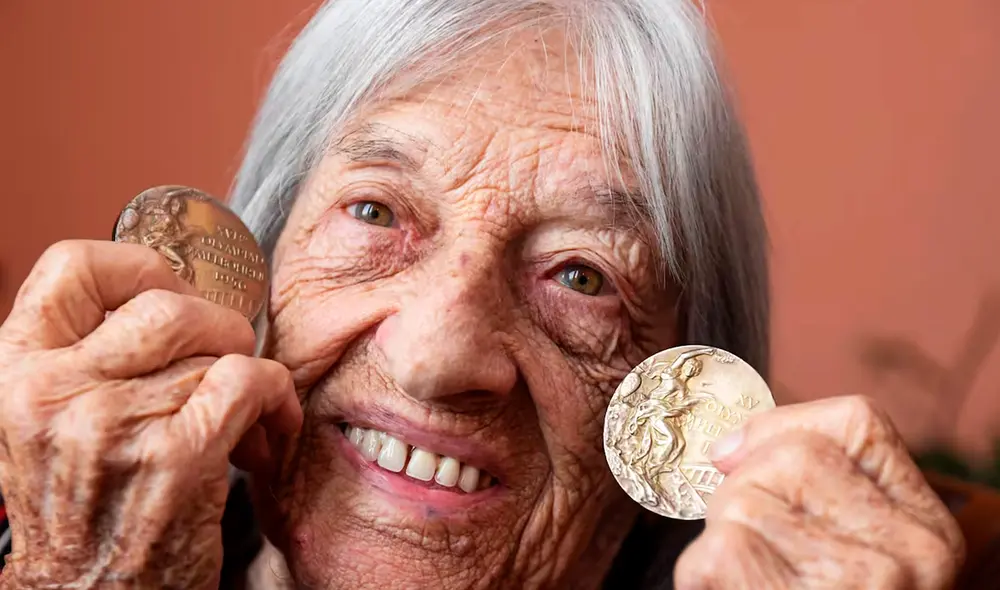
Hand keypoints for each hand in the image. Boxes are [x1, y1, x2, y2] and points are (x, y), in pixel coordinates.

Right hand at [0, 241, 301, 588]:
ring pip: (218, 352)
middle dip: (220, 327)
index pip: (73, 266)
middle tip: (229, 357)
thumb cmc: (82, 510)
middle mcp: (56, 393)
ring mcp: (114, 424)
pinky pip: (248, 382)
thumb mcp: (49, 422)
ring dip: (251, 379)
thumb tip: (167, 298)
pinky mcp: (176, 457)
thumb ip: (86, 360)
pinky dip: (277, 398)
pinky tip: (270, 428)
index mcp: (16, 372)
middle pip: (168, 305)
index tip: (175, 295)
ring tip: (247, 417)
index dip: (140, 267)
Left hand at [674, 396, 964, 588]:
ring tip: (751, 584)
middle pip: (786, 458)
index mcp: (928, 531)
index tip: (737, 460)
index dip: (779, 429)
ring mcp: (860, 587)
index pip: (856, 421)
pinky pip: (715, 550)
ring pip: (743, 502)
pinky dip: (702, 575)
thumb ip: (809, 485)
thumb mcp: (842, 548)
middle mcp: (910, 558)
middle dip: (740, 493)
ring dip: (720, 540)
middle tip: (752, 550)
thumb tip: (727, 448)